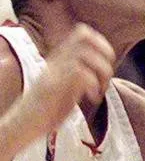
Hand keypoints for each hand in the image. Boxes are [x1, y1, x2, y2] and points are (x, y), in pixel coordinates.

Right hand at [20, 25, 114, 141]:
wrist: (21, 128)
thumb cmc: (46, 110)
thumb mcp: (67, 86)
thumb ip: (81, 74)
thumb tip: (102, 68)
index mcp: (60, 59)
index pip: (81, 32)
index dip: (100, 40)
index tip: (108, 58)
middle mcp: (56, 61)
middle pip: (84, 37)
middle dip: (105, 51)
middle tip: (107, 73)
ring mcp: (53, 72)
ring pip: (84, 54)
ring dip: (102, 70)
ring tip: (101, 88)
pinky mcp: (51, 87)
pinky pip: (79, 73)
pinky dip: (93, 84)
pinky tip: (92, 97)